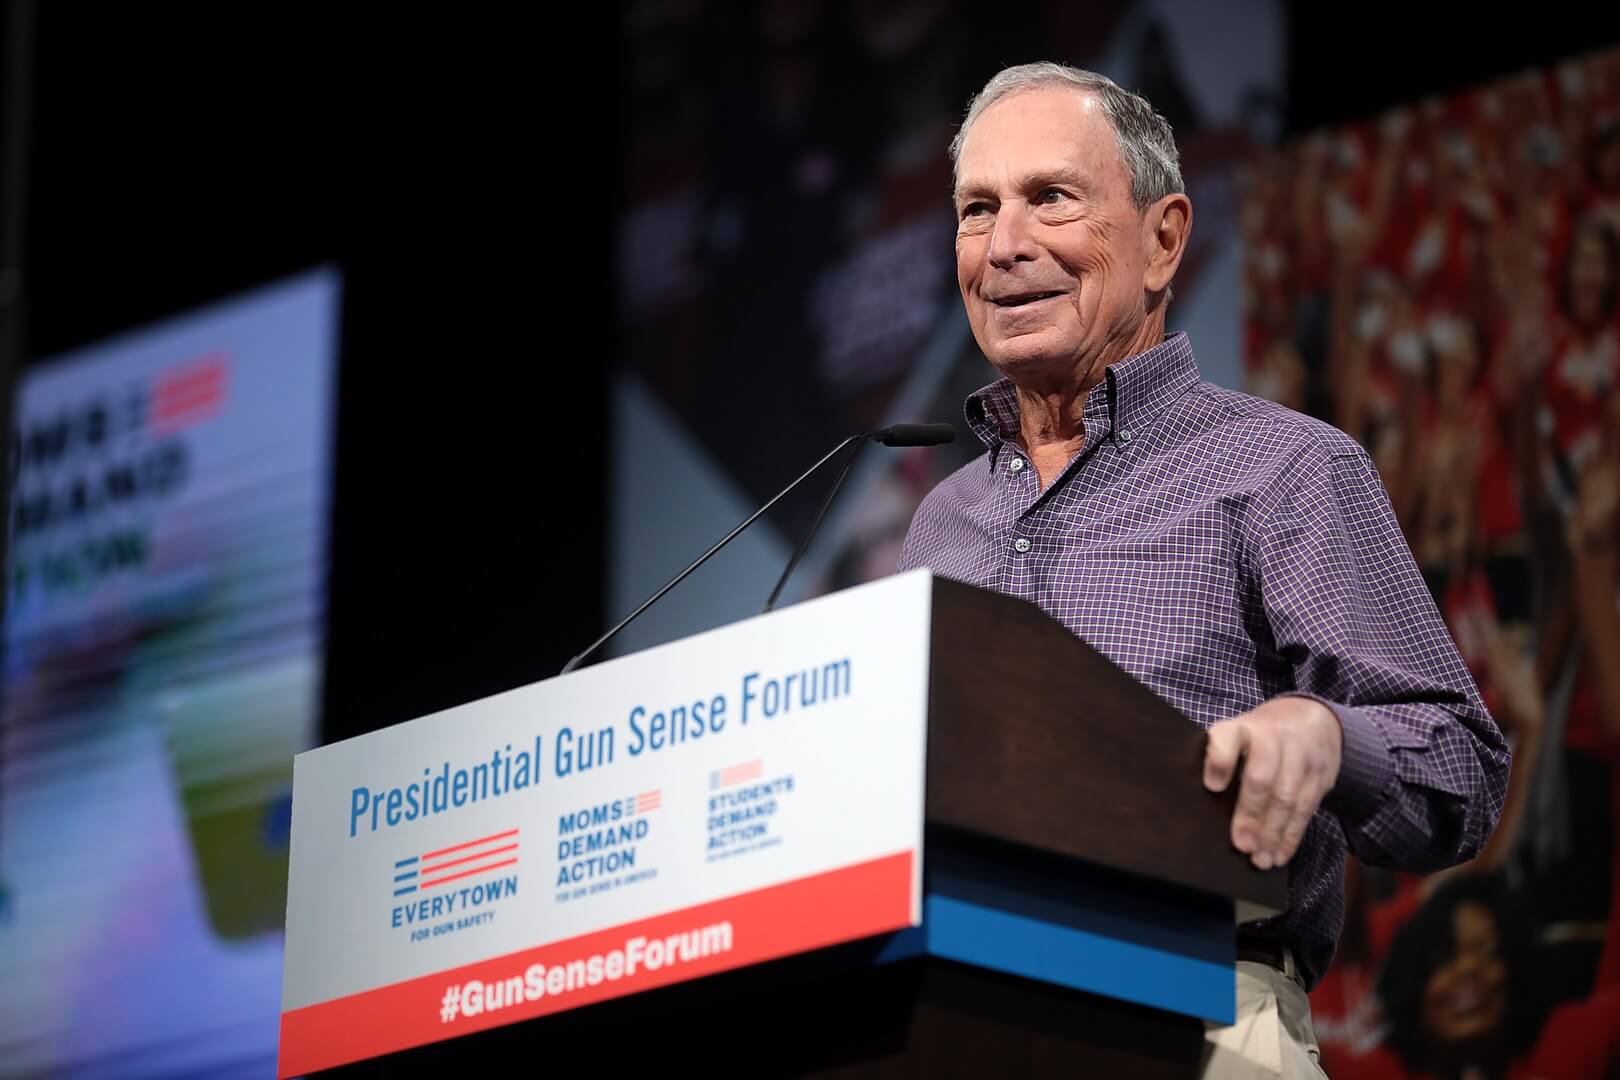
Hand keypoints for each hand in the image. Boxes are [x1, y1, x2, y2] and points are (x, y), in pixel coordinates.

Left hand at [1203, 697, 1343, 869]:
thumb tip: (1195, 801)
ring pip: (1287, 798)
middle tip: (1241, 844)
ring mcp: (1301, 756)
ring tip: (1260, 859)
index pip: (1230, 738)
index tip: (1212, 787)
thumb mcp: (1237, 734)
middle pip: (1262, 777)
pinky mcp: (1320, 776)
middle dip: (1251, 814)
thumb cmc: (1258, 736)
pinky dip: (1291, 836)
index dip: (1220, 761)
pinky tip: (1279, 854)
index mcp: (1243, 728)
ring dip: (1273, 833)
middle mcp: (1273, 738)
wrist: (1310, 717)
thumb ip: (1219, 759)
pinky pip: (1306, 809)